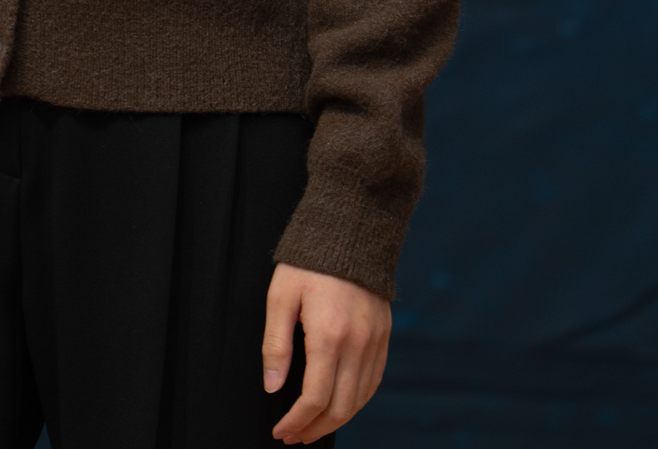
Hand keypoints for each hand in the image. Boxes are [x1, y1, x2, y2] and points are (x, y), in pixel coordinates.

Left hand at [263, 263, 391, 442]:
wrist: (351, 230)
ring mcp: (375, 341)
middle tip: (294, 436)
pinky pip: (374, 381)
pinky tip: (340, 405)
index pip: (314, 398)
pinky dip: (357, 401)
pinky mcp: (384, 336)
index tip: (281, 430)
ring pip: (360, 399)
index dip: (296, 421)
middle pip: (340, 407)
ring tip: (313, 427)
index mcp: (328, 336)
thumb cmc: (309, 261)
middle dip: (315, 429)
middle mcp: (357, 344)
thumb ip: (275, 345)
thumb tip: (273, 387)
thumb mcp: (280, 297)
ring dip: (336, 420)